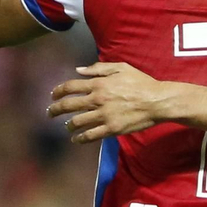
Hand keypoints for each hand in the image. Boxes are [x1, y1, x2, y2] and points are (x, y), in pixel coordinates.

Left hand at [48, 62, 171, 142]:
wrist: (157, 101)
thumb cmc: (141, 82)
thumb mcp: (121, 67)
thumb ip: (98, 68)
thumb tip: (78, 70)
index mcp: (99, 84)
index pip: (70, 87)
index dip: (58, 91)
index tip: (52, 96)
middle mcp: (98, 99)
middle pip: (68, 105)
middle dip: (55, 109)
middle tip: (50, 113)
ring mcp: (104, 115)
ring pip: (77, 122)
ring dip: (68, 125)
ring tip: (66, 127)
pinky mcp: (111, 129)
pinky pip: (90, 135)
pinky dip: (80, 138)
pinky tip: (76, 139)